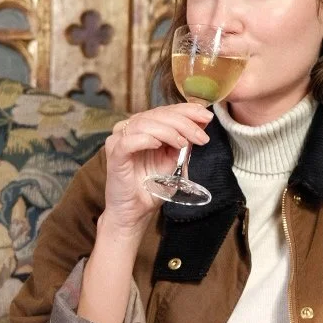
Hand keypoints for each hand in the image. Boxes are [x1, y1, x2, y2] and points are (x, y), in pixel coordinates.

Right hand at [100, 102, 212, 234]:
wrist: (136, 212)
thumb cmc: (152, 187)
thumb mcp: (174, 161)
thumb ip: (184, 142)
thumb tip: (202, 123)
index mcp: (144, 127)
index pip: (166, 111)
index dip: (188, 111)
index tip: (208, 118)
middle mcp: (130, 129)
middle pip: (157, 115)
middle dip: (184, 123)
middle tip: (202, 136)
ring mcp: (119, 140)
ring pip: (144, 124)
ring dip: (168, 131)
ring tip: (183, 143)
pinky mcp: (114, 155)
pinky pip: (129, 141)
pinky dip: (146, 139)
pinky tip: (159, 145)